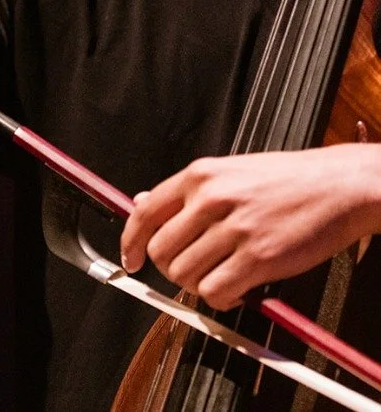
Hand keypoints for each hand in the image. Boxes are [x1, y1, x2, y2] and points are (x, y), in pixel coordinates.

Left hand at [119, 144, 380, 309]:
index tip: (130, 259)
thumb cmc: (287, 178)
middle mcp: (211, 198)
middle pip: (161, 250)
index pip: (145, 213)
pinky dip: (220, 299)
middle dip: (169, 268)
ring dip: (196, 284)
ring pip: (184, 274)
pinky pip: (217, 291)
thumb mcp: (228, 170)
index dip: (131, 241)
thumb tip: (143, 202)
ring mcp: (234, 228)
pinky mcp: (259, 257)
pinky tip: (234, 289)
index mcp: (199, 175)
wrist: (339, 184)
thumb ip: (185, 191)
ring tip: (218, 275)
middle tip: (189, 269)